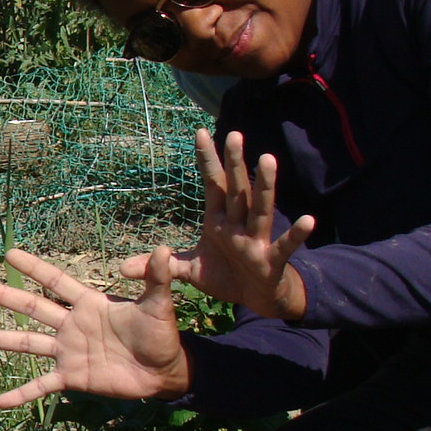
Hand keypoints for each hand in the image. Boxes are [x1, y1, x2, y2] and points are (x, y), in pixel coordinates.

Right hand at [0, 247, 191, 406]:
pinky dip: (21, 394)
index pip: (56, 282)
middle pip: (31, 308)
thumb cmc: (161, 334)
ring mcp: (67, 352)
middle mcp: (71, 325)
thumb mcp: (159, 304)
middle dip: (3, 296)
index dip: (35, 268)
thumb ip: (157, 277)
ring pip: (26, 343)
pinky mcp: (71, 378)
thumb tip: (164, 248)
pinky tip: (0, 402)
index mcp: (88, 304)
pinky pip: (41, 386)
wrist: (164, 371)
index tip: (9, 254)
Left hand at [119, 130, 313, 317]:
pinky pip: (285, 246)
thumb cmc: (228, 276)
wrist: (258, 299)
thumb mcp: (191, 270)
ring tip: (268, 159)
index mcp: (219, 220)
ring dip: (265, 185)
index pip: (212, 184)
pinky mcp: (271, 259)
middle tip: (234, 133)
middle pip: (236, 188)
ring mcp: (256, 240)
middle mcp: (238, 223)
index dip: (207, 160)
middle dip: (234, 162)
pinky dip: (296, 234)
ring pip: (260, 208)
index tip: (200, 131)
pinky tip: (309, 220)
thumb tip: (121, 268)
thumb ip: (162, 265)